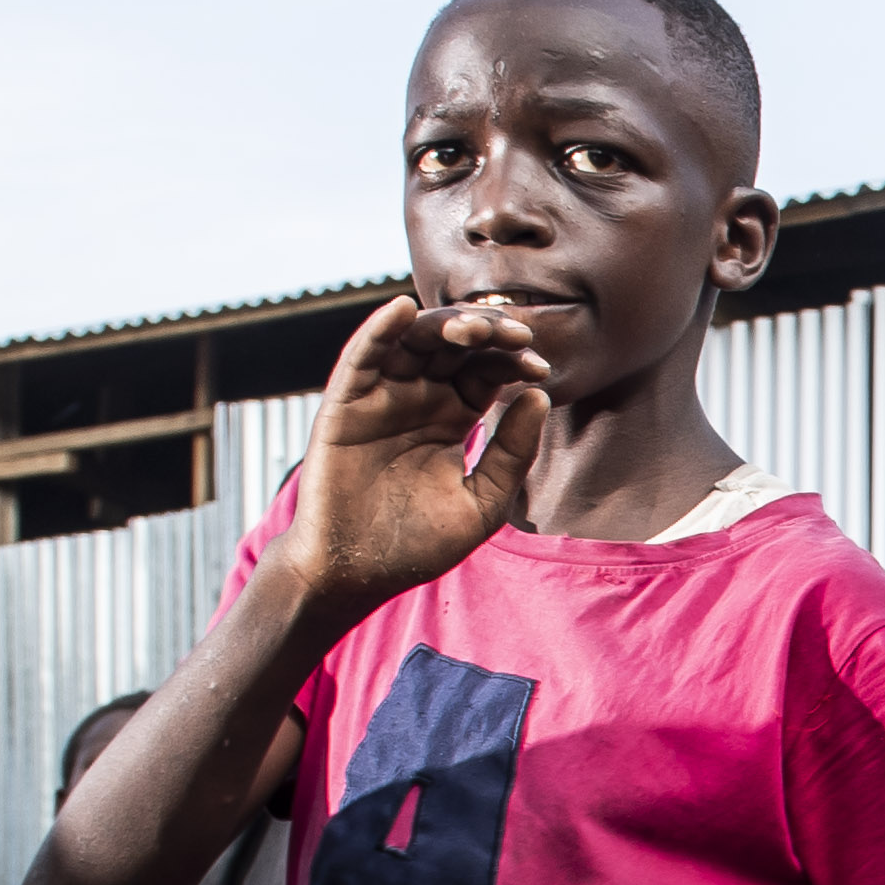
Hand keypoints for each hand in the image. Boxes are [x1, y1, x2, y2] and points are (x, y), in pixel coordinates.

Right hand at [282, 287, 564, 623]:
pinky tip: (401, 310)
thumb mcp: (482, 504)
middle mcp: (418, 398)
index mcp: (453, 416)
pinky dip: (378, 330)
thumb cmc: (416, 545)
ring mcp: (381, 397)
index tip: (539, 368)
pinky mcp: (344, 405)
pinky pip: (361, 358)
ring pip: (413, 341)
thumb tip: (539, 397)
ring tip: (475, 327)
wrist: (355, 574)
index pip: (486, 371)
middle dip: (486, 333)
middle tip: (515, 335)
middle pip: (454, 346)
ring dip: (444, 324)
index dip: (512, 360)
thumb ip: (512, 454)